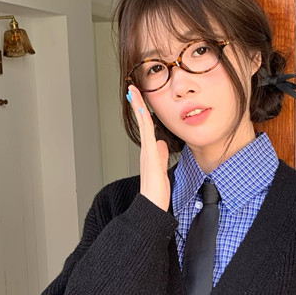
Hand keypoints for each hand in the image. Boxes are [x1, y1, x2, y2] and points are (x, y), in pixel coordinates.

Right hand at [130, 84, 170, 211]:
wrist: (152, 206)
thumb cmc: (157, 192)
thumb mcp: (162, 169)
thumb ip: (161, 156)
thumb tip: (162, 143)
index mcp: (150, 152)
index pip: (147, 127)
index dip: (143, 112)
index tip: (140, 99)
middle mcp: (146, 150)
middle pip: (141, 121)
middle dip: (137, 104)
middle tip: (132, 88)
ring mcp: (147, 152)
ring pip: (142, 124)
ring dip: (138, 107)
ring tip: (134, 91)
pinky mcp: (149, 155)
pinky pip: (146, 133)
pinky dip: (143, 120)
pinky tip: (142, 109)